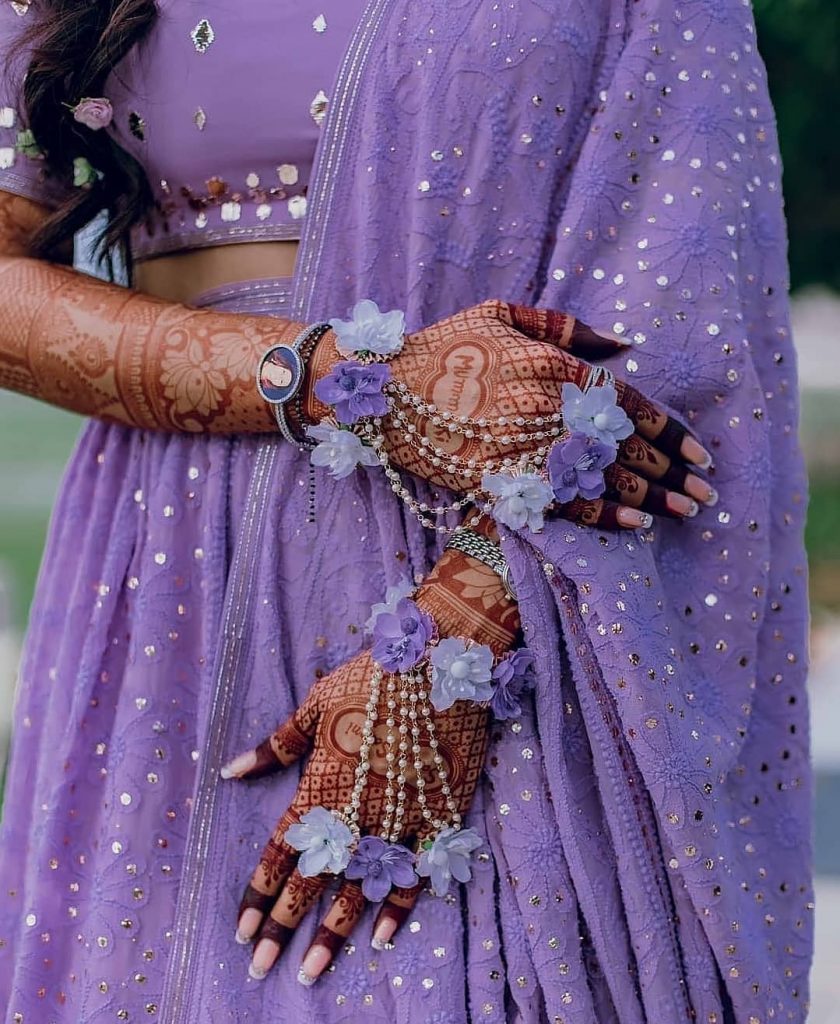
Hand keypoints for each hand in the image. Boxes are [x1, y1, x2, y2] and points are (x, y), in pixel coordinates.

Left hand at [221, 520, 518, 983]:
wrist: (439, 659)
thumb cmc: (373, 675)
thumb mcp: (315, 701)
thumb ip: (276, 744)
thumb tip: (230, 770)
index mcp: (322, 780)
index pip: (282, 849)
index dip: (260, 891)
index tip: (242, 929)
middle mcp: (356, 808)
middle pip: (314, 879)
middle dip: (285, 926)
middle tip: (263, 967)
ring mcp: (398, 817)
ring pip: (360, 887)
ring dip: (334, 932)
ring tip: (312, 971)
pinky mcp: (437, 815)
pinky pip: (417, 872)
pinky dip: (399, 907)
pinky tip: (381, 938)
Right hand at [302, 299, 716, 528]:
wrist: (383, 392)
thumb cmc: (446, 346)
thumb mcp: (504, 314)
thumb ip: (569, 326)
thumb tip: (627, 346)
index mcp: (555, 365)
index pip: (631, 404)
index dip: (671, 432)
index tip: (699, 452)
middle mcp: (549, 410)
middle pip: (628, 448)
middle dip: (674, 473)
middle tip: (707, 493)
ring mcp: (527, 449)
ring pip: (606, 479)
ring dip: (653, 499)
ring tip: (685, 513)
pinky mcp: (503, 481)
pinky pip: (565, 503)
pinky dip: (605, 515)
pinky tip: (636, 524)